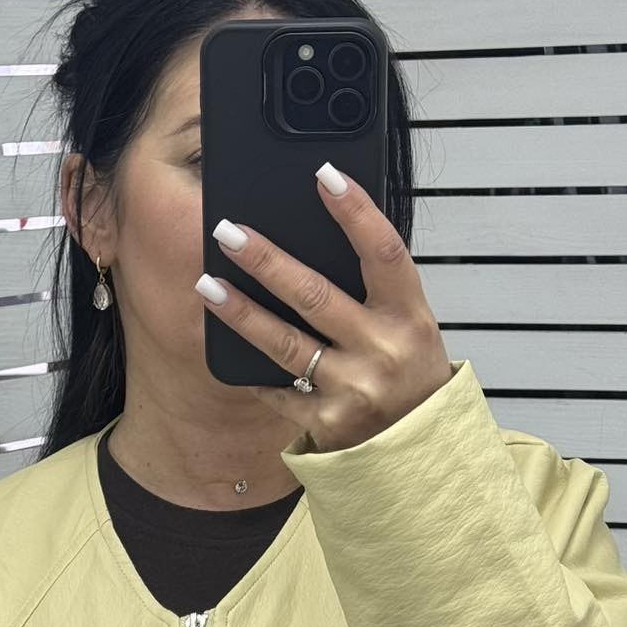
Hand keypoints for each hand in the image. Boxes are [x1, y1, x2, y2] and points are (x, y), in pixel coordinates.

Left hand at [196, 162, 452, 452]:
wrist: (420, 451)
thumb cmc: (410, 375)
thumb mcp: (410, 325)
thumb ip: (374, 288)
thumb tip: (319, 233)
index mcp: (411, 316)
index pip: (384, 252)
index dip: (355, 212)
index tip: (324, 175)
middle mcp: (384, 351)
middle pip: (316, 296)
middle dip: (266, 261)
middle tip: (227, 231)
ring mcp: (354, 389)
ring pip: (285, 344)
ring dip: (241, 312)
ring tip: (206, 285)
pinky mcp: (327, 423)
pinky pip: (279, 391)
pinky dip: (254, 370)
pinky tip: (226, 346)